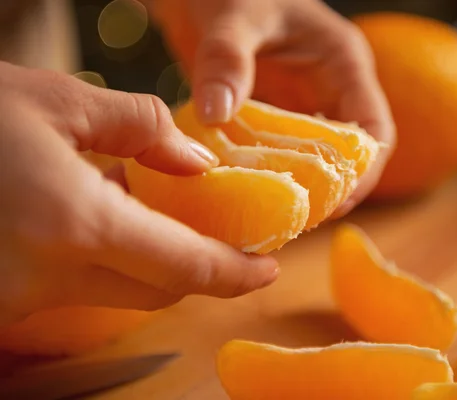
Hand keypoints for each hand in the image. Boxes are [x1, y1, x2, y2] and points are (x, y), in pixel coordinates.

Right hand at [0, 61, 278, 325]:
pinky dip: (100, 259)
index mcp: (75, 225)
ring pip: (115, 291)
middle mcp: (48, 280)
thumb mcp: (58, 101)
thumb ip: (140, 128)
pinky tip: (96, 212)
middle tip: (223, 234)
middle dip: (197, 266)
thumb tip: (196, 161)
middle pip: (157, 290)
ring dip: (146, 257)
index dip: (236, 273)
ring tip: (152, 204)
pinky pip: (73, 289)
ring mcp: (19, 299)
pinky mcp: (2, 301)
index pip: (185, 268)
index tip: (269, 269)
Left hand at [149, 0, 396, 215]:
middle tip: (298, 222)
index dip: (364, 173)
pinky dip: (268, 176)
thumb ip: (227, 59)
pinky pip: (278, 154)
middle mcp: (330, 90)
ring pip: (313, 160)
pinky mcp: (272, 117)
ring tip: (273, 219)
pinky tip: (246, 195)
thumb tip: (216, 114)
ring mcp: (300, 106)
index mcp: (344, 64)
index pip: (374, 130)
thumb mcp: (234, 15)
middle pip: (347, 155)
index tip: (336, 205)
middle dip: (330, 191)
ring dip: (298, 189)